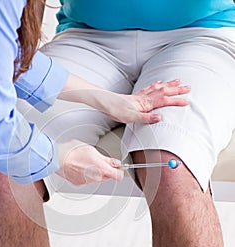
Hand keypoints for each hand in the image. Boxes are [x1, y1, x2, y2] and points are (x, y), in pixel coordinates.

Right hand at [57, 140, 123, 185]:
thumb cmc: (72, 151)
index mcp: (101, 169)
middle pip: (108, 177)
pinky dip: (87, 174)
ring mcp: (87, 182)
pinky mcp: (79, 183)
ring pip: (98, 178)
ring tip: (87, 162)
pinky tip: (81, 166)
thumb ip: (106, 159)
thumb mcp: (93, 150)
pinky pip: (88, 179)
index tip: (117, 166)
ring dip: (96, 172)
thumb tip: (115, 163)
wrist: (57, 158)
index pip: (119, 176)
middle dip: (107, 170)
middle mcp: (95, 178)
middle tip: (100, 160)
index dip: (119, 170)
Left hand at [59, 75, 189, 124]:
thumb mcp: (130, 117)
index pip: (165, 100)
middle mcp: (144, 97)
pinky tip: (158, 82)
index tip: (187, 102)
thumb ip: (145, 118)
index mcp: (145, 103)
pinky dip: (156, 84)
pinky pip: (149, 88)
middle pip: (164, 91)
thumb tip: (160, 118)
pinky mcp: (136, 96)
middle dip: (177, 89)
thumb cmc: (116, 110)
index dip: (176, 101)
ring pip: (158, 87)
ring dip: (169, 84)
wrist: (105, 103)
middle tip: (189, 87)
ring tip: (178, 80)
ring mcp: (140, 95)